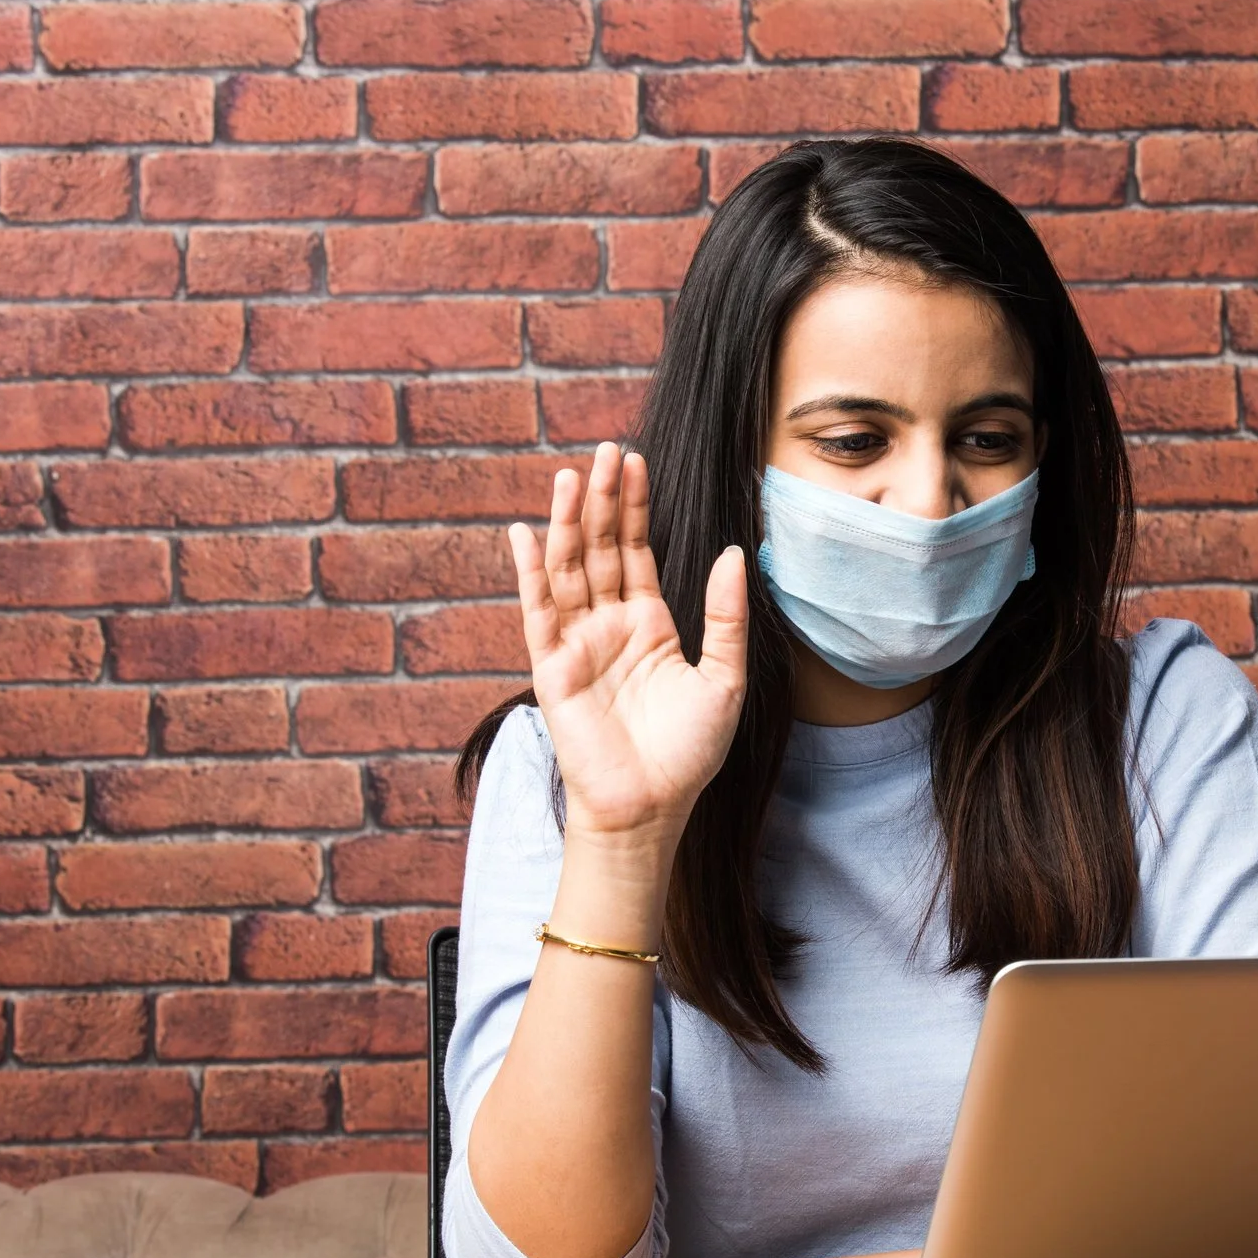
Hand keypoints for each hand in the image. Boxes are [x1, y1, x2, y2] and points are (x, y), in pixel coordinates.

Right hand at [508, 443, 747, 845]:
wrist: (651, 807)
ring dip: (569, 523)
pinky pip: (538, 612)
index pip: (637, 551)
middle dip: (604, 500)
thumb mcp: (724, 679)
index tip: (635, 461)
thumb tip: (734, 553)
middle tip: (606, 450)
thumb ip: (726, 616)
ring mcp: (577, 644)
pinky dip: (529, 572)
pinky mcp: (552, 668)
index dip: (635, 507)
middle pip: (602, 549)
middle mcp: (609, 626)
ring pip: (569, 570)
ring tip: (572, 475)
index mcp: (649, 625)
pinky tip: (524, 532)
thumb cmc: (688, 754)